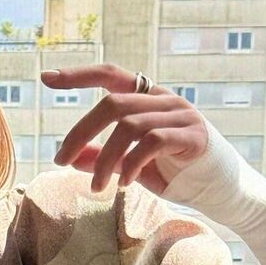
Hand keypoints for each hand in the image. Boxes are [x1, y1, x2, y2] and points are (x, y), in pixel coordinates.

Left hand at [42, 64, 207, 196]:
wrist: (219, 190)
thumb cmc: (174, 173)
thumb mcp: (131, 166)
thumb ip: (103, 158)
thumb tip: (71, 158)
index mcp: (147, 98)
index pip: (110, 75)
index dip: (79, 75)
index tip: (46, 79)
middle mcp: (164, 99)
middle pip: (112, 103)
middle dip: (80, 132)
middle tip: (60, 160)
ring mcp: (181, 114)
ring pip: (129, 126)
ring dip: (105, 160)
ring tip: (97, 187)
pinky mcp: (193, 135)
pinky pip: (152, 142)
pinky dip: (131, 164)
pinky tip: (123, 184)